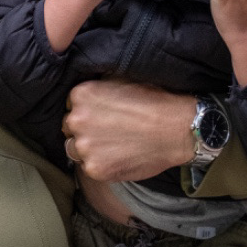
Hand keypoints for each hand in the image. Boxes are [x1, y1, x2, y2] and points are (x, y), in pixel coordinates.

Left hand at [62, 79, 195, 181]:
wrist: (176, 129)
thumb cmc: (153, 100)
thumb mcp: (121, 78)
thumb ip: (98, 85)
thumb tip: (90, 90)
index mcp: (80, 95)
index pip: (71, 106)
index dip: (86, 112)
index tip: (100, 116)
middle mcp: (76, 120)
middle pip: (70, 128)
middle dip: (85, 130)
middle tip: (108, 132)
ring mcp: (84, 146)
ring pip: (75, 149)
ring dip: (89, 149)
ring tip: (113, 146)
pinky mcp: (95, 169)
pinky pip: (89, 167)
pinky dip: (101, 164)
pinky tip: (119, 157)